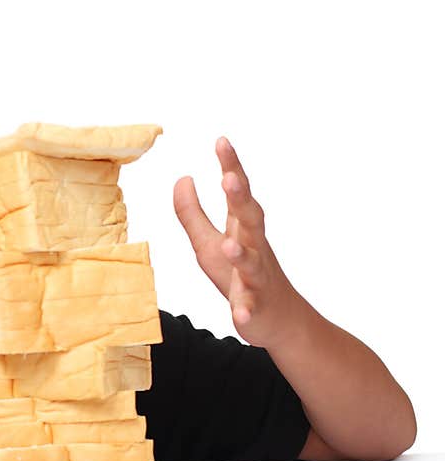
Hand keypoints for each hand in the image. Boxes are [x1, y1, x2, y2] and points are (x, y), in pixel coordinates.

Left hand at [173, 137, 304, 347]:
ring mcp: (256, 279)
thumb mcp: (208, 242)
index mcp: (243, 229)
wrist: (277, 318)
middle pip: (250, 220)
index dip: (231, 168)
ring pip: (251, 264)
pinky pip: (251, 309)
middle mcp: (254, 248)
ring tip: (229, 245)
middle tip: (230, 179)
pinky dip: (246, 311)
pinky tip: (241, 315)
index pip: (237, 194)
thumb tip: (183, 178)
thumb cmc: (239, 274)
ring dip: (241, 254)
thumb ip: (192, 212)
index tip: (221, 141)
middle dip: (241, 200)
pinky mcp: (254, 308)